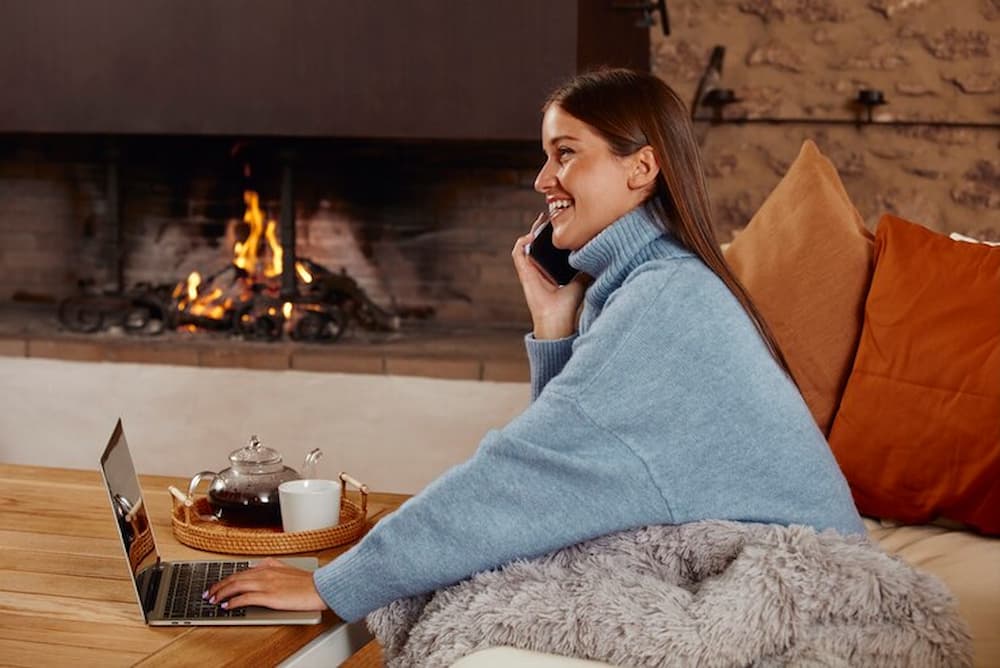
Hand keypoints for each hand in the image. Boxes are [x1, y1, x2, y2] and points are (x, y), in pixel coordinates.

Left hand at [204, 558, 328, 611]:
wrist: (320, 588)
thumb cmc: (309, 582)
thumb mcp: (289, 569)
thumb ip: (274, 568)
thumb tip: (261, 568)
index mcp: (270, 565)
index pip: (242, 571)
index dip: (228, 578)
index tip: (219, 584)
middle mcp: (266, 572)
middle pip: (236, 577)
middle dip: (219, 586)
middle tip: (209, 593)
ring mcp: (267, 584)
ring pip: (237, 586)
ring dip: (222, 593)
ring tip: (213, 600)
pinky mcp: (269, 596)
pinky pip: (246, 598)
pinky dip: (234, 602)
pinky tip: (227, 606)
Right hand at [512, 214, 587, 339]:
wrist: (558, 319)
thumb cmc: (569, 304)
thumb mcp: (583, 279)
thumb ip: (587, 266)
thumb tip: (601, 253)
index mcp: (551, 270)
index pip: (550, 249)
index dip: (553, 236)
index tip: (561, 223)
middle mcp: (539, 269)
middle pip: (538, 244)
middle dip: (542, 229)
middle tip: (550, 216)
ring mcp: (530, 271)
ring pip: (526, 246)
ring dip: (531, 233)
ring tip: (540, 223)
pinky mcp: (524, 273)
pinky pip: (518, 254)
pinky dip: (522, 243)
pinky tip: (530, 236)